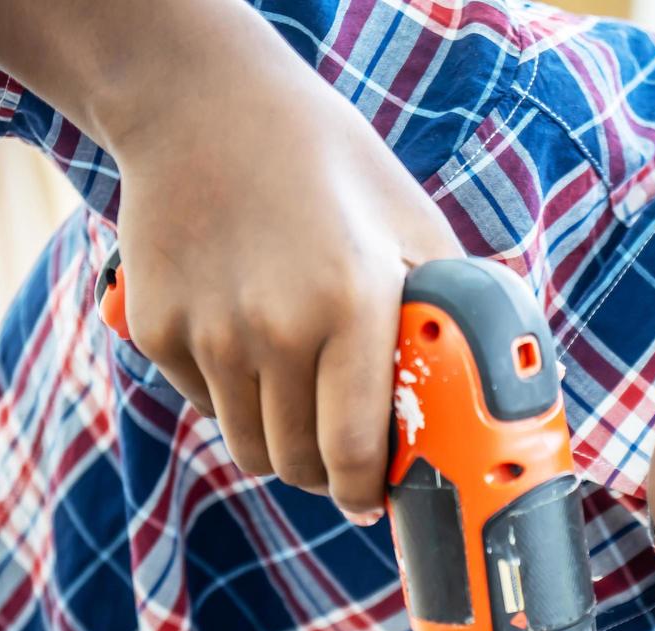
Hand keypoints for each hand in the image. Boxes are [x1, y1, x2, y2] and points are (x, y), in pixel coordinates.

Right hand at [109, 34, 460, 520]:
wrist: (208, 106)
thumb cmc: (332, 168)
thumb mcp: (413, 225)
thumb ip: (452, 306)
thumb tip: (498, 376)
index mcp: (352, 305)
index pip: (355, 449)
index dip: (366, 492)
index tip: (375, 501)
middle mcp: (275, 328)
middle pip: (299, 462)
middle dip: (328, 473)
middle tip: (345, 455)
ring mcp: (207, 331)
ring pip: (249, 445)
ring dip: (281, 443)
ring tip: (302, 402)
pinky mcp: (156, 328)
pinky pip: (206, 404)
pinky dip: (233, 399)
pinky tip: (250, 347)